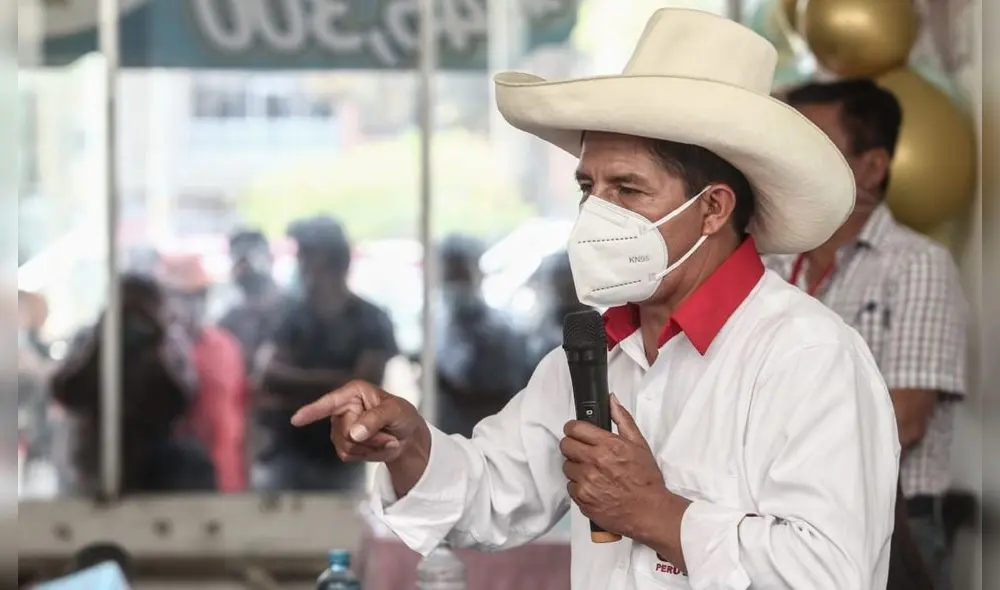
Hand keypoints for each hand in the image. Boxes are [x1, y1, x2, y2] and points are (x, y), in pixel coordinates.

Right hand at [291, 380, 428, 464]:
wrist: (407, 437)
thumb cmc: (402, 416)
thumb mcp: (395, 412)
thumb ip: (375, 419)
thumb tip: (354, 433)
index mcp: (353, 393)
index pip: (329, 403)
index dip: (312, 411)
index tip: (296, 420)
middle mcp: (343, 408)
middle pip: (344, 431)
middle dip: (369, 438)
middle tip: (388, 434)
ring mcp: (341, 428)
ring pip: (345, 445)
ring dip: (370, 447)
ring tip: (385, 439)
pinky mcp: (343, 444)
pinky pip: (347, 455)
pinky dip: (366, 455)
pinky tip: (377, 447)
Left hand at [560, 394, 672, 540]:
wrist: (649, 512)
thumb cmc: (646, 480)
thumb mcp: (639, 445)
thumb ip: (623, 419)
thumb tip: (612, 400)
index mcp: (608, 445)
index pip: (574, 428)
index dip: (574, 428)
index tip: (577, 432)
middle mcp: (594, 462)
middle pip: (565, 445)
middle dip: (573, 446)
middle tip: (583, 451)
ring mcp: (586, 482)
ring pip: (567, 467)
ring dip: (576, 467)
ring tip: (592, 472)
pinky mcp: (582, 499)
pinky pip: (570, 487)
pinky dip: (579, 486)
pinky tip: (593, 487)